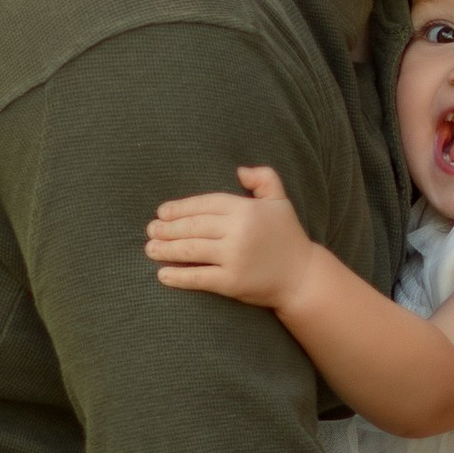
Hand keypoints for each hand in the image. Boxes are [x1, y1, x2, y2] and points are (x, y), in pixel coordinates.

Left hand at [145, 166, 312, 308]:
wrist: (302, 277)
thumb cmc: (288, 237)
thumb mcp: (280, 201)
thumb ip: (264, 178)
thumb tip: (239, 170)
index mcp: (246, 209)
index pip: (205, 204)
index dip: (180, 208)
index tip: (162, 212)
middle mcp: (239, 231)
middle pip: (193, 227)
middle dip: (167, 228)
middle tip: (150, 230)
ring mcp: (234, 257)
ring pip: (191, 250)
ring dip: (166, 249)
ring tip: (150, 249)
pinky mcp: (232, 282)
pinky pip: (199, 277)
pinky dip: (178, 276)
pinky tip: (162, 274)